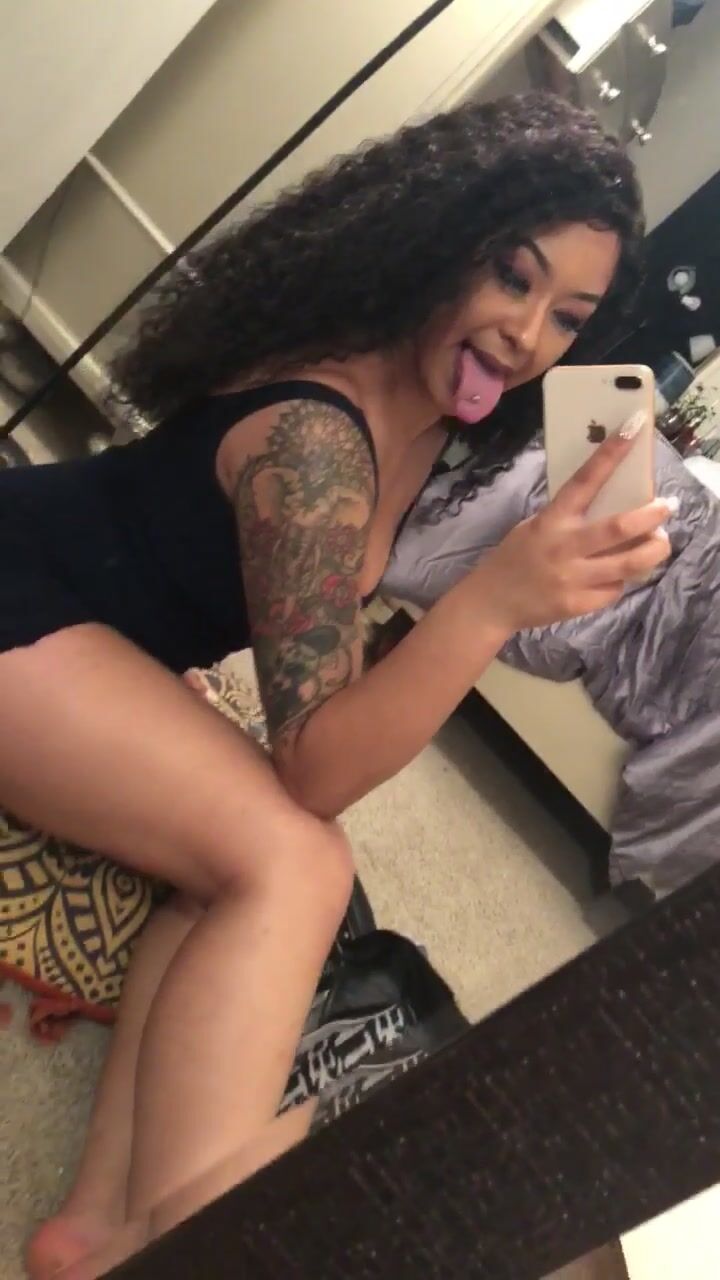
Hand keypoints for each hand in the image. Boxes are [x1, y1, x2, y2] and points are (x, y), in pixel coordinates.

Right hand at [476, 424, 674, 631]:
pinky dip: (624, 579)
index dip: (611, 453)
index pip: (586, 480)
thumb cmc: (514, 558)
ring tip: (661, 542)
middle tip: (668, 506)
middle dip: (652, 515)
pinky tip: (621, 574)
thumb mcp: (534, 527)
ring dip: (653, 550)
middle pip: (620, 527)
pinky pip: (614, 589)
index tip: (635, 427)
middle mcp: (564, 547)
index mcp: (551, 520)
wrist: (491, 603)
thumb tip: (612, 503)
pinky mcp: (579, 604)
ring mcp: (573, 578)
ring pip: (629, 563)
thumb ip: (567, 518)